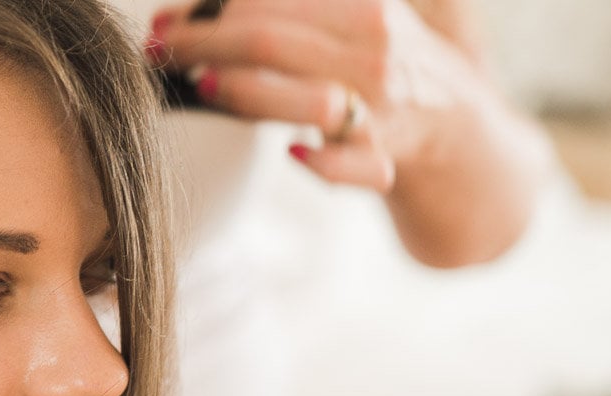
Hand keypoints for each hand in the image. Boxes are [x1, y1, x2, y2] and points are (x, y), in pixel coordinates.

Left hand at [146, 0, 475, 192]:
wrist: (455, 127)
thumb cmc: (380, 69)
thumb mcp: (351, 20)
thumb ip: (294, 13)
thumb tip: (211, 8)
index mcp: (361, 9)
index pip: (268, 1)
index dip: (206, 10)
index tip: (161, 21)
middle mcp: (372, 52)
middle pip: (269, 43)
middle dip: (200, 45)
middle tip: (156, 54)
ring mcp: (381, 108)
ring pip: (303, 97)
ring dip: (243, 93)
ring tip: (197, 85)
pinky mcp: (387, 158)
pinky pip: (354, 165)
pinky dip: (323, 161)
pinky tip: (291, 152)